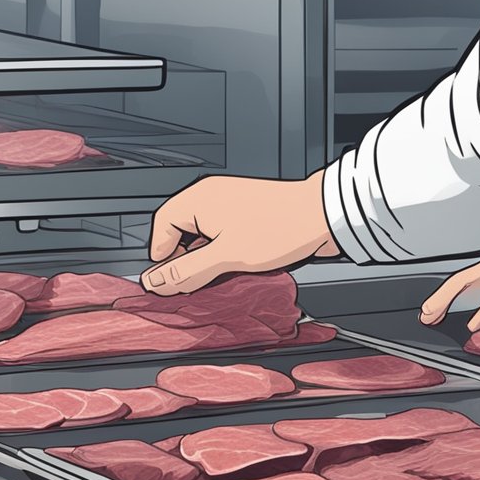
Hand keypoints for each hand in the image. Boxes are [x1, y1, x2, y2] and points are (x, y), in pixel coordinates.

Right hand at [142, 172, 338, 295]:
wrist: (324, 216)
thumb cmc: (281, 227)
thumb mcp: (226, 257)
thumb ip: (186, 271)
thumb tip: (155, 282)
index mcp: (198, 199)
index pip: (161, 228)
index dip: (162, 258)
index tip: (169, 281)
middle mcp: (209, 197)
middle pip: (179, 232)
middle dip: (185, 260)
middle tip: (195, 282)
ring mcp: (227, 204)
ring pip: (201, 236)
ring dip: (205, 258)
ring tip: (222, 272)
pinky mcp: (244, 213)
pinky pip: (220, 235)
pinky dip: (222, 252)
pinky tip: (236, 265)